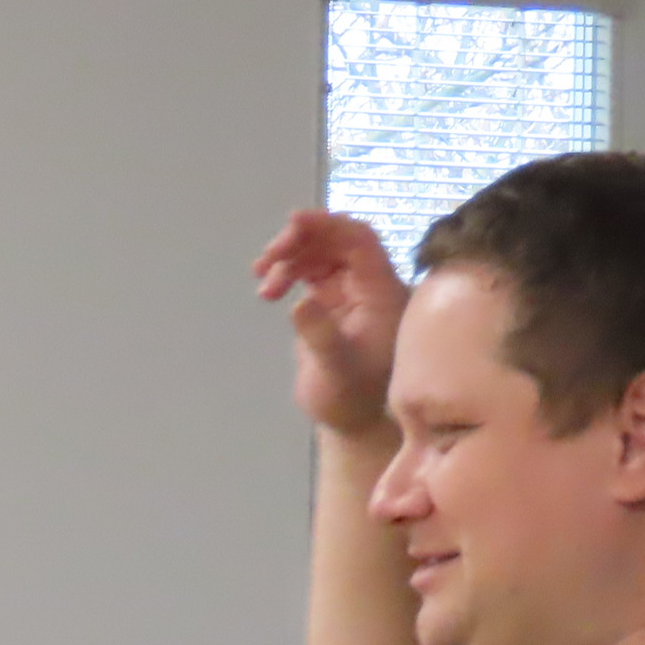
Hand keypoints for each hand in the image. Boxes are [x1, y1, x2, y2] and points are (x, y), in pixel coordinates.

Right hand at [251, 210, 407, 437]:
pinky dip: (287, 273)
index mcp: (381, 291)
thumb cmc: (353, 398)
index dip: (327, 224)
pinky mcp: (332, 303)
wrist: (353, 421)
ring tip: (263, 284)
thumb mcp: (336, 369)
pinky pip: (310, 271)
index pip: (358, 240)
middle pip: (335, 240)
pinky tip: (268, 291)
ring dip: (288, 259)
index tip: (292, 223)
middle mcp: (369, 284)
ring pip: (319, 253)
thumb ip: (320, 335)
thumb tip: (299, 303)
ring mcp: (350, 292)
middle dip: (299, 241)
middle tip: (267, 259)